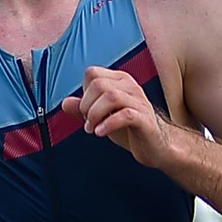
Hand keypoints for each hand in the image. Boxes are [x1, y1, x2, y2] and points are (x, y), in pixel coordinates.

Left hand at [61, 65, 181, 168]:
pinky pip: (125, 114)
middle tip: (88, 124)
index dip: (83, 93)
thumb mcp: (102, 117)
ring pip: (111, 96)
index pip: (92, 74)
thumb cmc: (129, 129)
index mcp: (119, 81)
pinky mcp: (145, 119)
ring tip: (93, 129)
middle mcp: (130, 86)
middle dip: (86, 106)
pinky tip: (101, 133)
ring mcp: (139, 102)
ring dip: (95, 115)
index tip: (85, 112)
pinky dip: (108, 124)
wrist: (156, 147)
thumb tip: (65, 103)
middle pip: (98, 84)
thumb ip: (84, 109)